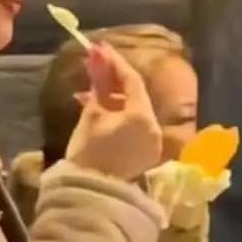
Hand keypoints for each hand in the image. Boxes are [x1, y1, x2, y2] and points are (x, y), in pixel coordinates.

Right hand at [67, 43, 162, 180]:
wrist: (87, 193)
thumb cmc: (87, 151)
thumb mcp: (92, 113)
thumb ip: (98, 82)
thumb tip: (97, 54)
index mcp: (143, 117)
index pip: (132, 81)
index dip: (115, 63)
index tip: (99, 49)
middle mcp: (155, 129)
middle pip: (136, 96)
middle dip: (114, 79)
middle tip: (94, 65)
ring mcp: (153, 143)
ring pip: (136, 111)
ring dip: (115, 98)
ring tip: (91, 89)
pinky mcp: (146, 154)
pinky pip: (136, 126)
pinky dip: (121, 115)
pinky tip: (101, 107)